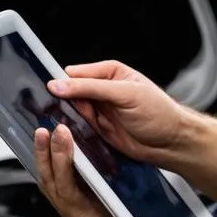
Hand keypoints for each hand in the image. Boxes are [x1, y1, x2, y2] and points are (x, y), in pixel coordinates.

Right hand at [33, 124, 120, 216]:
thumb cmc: (102, 208)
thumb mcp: (90, 180)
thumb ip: (84, 162)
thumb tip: (84, 136)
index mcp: (58, 180)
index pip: (46, 156)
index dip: (45, 139)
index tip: (46, 118)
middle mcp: (56, 187)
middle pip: (44, 162)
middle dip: (43, 143)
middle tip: (45, 123)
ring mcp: (61, 196)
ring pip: (52, 170)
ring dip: (53, 151)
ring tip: (56, 132)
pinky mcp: (72, 204)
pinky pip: (65, 183)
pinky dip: (63, 167)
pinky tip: (65, 154)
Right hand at [47, 61, 187, 165]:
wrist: (171, 143)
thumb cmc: (158, 113)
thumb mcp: (124, 94)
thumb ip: (91, 88)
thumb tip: (59, 84)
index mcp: (110, 73)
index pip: (77, 73)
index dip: (62, 81)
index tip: (48, 89)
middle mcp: (102, 90)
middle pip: (70, 92)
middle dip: (59, 100)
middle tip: (45, 108)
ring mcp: (100, 111)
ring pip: (71, 111)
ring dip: (64, 116)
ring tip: (55, 122)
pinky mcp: (98, 130)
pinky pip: (78, 127)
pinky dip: (71, 130)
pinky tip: (65, 133)